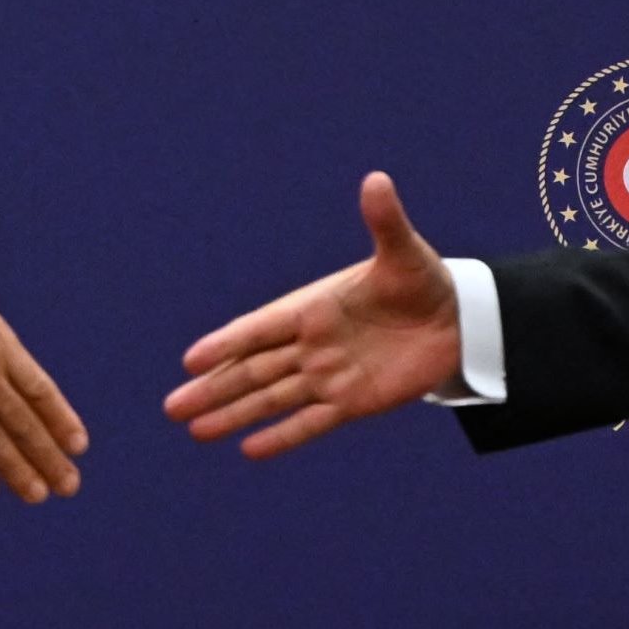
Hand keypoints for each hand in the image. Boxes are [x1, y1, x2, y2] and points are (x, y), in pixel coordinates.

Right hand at [164, 172, 460, 457]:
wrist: (456, 319)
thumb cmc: (422, 279)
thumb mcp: (404, 252)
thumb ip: (385, 222)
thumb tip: (377, 180)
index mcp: (313, 307)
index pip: (261, 328)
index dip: (228, 344)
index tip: (192, 361)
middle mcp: (311, 344)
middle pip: (253, 370)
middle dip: (214, 388)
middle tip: (172, 407)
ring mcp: (329, 375)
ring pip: (271, 399)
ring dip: (234, 414)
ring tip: (195, 430)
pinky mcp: (352, 402)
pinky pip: (310, 421)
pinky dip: (281, 436)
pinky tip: (249, 449)